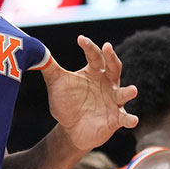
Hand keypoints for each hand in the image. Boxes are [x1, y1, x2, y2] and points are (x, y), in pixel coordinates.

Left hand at [40, 35, 138, 150]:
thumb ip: (49, 68)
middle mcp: (107, 84)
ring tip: (133, 90)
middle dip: (112, 58)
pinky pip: (125, 118)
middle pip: (114, 67)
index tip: (80, 39)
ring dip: (128, 92)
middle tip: (107, 47)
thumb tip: (37, 50)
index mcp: (94, 72)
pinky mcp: (116, 119)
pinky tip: (132, 120)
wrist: (70, 129)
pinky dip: (130, 119)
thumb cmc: (66, 103)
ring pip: (124, 93)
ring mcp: (113, 101)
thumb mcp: (56, 83)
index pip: (94, 56)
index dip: (88, 47)